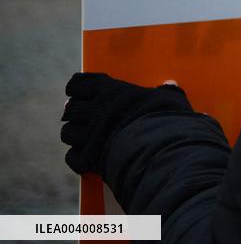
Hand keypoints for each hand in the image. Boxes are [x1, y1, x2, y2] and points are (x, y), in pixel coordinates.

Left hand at [61, 73, 191, 175]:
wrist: (158, 147)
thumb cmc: (165, 118)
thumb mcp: (169, 99)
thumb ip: (166, 92)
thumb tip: (170, 85)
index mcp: (109, 91)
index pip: (77, 84)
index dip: (78, 88)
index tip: (82, 92)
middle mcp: (94, 110)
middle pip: (70, 109)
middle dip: (76, 113)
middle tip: (86, 116)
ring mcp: (88, 135)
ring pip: (67, 133)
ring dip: (76, 135)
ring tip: (88, 137)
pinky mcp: (88, 158)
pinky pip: (72, 157)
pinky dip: (79, 158)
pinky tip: (89, 159)